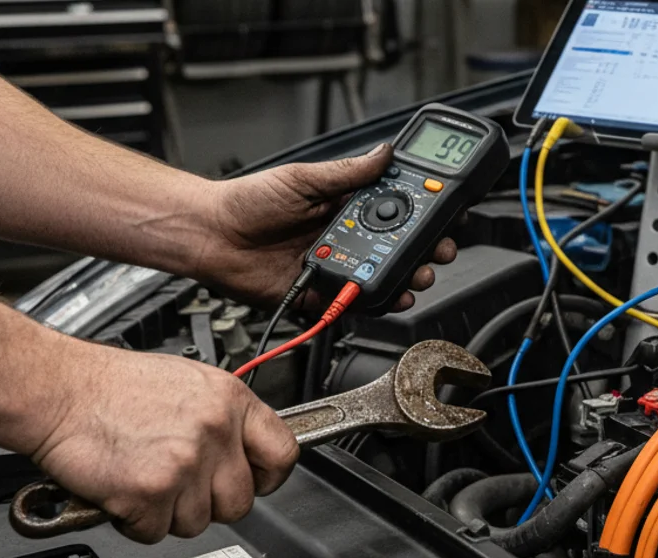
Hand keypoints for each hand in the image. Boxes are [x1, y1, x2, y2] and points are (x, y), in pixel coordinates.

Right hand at [31, 343, 297, 543]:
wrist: (58, 390)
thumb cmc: (112, 388)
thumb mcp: (189, 384)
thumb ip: (223, 418)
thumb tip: (244, 450)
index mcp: (230, 401)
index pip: (283, 453)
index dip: (269, 477)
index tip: (256, 482)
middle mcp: (215, 431)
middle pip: (240, 501)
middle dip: (210, 502)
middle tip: (179, 484)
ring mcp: (185, 464)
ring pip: (199, 522)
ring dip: (169, 512)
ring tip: (144, 476)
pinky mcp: (151, 492)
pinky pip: (156, 533)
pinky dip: (135, 521)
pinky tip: (123, 488)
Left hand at [197, 144, 456, 310]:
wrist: (211, 236)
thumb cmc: (246, 202)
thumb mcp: (302, 179)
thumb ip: (347, 173)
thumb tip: (384, 153)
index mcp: (346, 208)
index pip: (397, 212)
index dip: (425, 218)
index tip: (446, 219)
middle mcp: (345, 240)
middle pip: (397, 251)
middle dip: (424, 254)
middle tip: (438, 254)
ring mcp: (335, 268)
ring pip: (380, 280)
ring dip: (403, 282)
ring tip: (414, 279)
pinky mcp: (319, 295)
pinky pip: (350, 305)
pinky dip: (367, 305)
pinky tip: (380, 298)